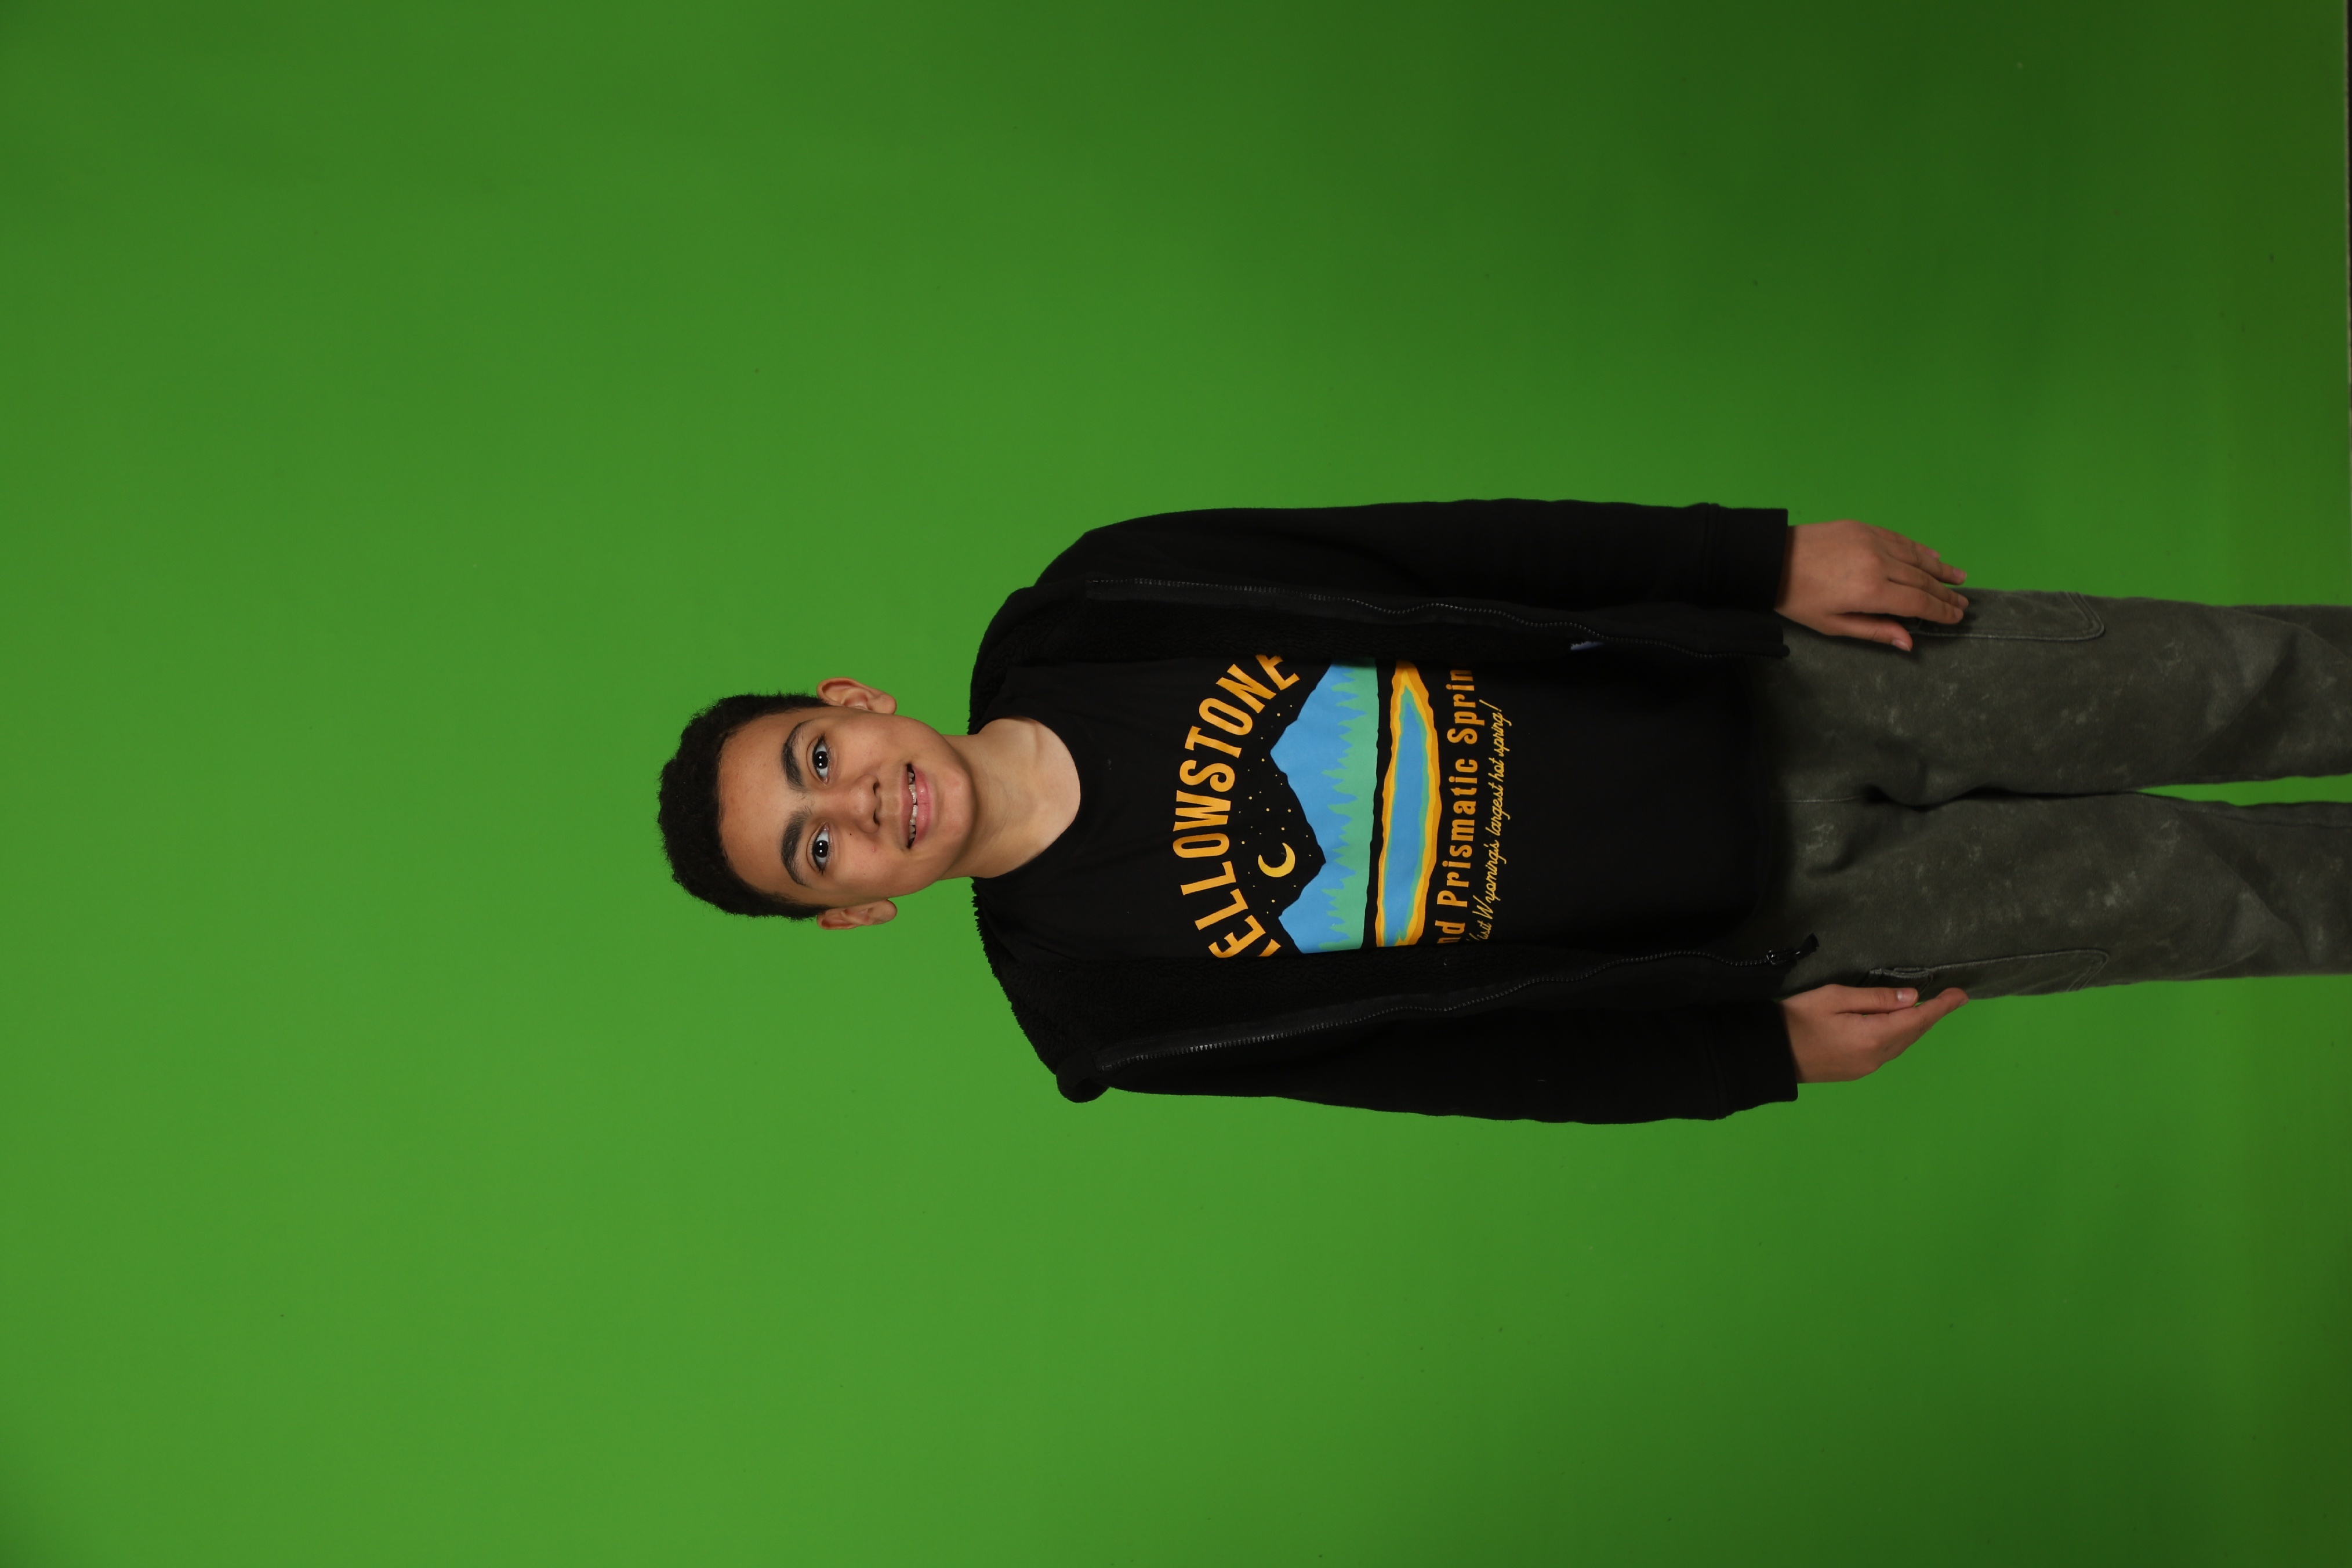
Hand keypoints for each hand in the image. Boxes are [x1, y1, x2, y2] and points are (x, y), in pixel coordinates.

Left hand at [1776, 519, 1968, 651]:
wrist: (1771, 559)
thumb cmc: (1798, 598)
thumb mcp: (1833, 625)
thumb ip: (1875, 630)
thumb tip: (1909, 642)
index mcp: (1870, 591)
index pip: (1918, 602)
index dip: (1940, 611)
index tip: (1956, 617)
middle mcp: (1878, 563)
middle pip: (1922, 580)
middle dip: (1945, 593)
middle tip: (1963, 603)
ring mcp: (1872, 541)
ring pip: (1917, 557)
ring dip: (1940, 569)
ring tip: (1959, 578)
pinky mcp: (1864, 528)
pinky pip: (1901, 540)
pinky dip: (1920, 549)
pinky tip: (1934, 555)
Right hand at [1781, 983, 1967, 1082]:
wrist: (1769, 1055)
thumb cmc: (1796, 1019)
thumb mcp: (1833, 997)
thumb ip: (1875, 998)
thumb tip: (1912, 998)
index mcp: (1873, 1036)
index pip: (1917, 1019)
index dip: (1941, 1006)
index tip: (1961, 995)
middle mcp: (1876, 1057)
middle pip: (1913, 1034)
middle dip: (1933, 1015)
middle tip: (1952, 997)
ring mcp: (1866, 1068)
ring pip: (1902, 1044)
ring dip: (1917, 1026)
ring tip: (1928, 1009)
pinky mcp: (1856, 1071)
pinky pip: (1888, 1051)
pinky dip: (1900, 1036)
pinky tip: (1899, 1026)